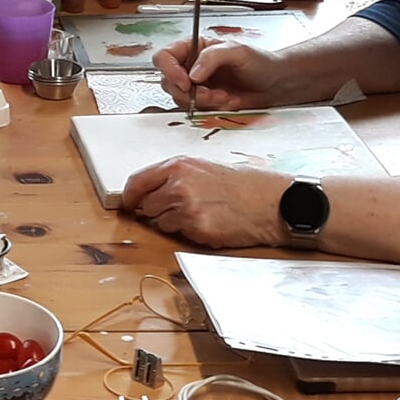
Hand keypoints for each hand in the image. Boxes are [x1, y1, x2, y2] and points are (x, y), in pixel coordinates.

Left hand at [120, 157, 293, 247]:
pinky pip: (177, 234)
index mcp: (179, 165)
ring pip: (160, 222)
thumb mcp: (205, 168)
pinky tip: (208, 223)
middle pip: (145, 205)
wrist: (271, 202)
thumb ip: (175, 176)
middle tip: (178, 209)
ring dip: (173, 222)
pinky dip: (187, 232)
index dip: (130, 195)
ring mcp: (186, 208)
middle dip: (156, 210)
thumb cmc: (243, 185)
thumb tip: (149, 191)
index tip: (129, 202)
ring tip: (199, 213)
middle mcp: (178, 185)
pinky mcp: (196, 229)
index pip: (137, 181)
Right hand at [152, 38, 286, 112]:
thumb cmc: (259, 61)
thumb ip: (212, 57)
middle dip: (187, 91)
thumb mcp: (237, 51)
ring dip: (200, 100)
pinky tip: (225, 100)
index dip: (169, 70)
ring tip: (222, 95)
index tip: (186, 82)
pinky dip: (208, 107)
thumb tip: (192, 73)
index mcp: (193, 47)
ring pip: (179, 97)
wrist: (275, 83)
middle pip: (167, 81)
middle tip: (208, 93)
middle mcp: (190, 65)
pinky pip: (193, 109)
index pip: (165, 56)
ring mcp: (196, 85)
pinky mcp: (203, 101)